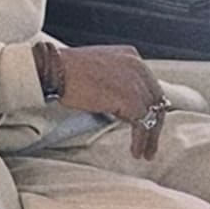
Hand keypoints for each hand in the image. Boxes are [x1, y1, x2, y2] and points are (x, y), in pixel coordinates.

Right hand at [53, 45, 168, 159]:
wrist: (54, 69)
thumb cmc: (63, 69)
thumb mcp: (96, 68)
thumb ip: (111, 80)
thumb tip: (114, 101)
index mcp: (130, 56)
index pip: (148, 84)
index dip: (147, 105)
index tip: (145, 120)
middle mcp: (138, 67)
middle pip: (155, 99)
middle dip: (154, 122)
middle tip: (151, 141)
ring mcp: (137, 83)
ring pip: (153, 114)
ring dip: (150, 136)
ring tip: (145, 152)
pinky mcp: (131, 100)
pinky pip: (142, 125)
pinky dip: (141, 141)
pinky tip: (136, 151)